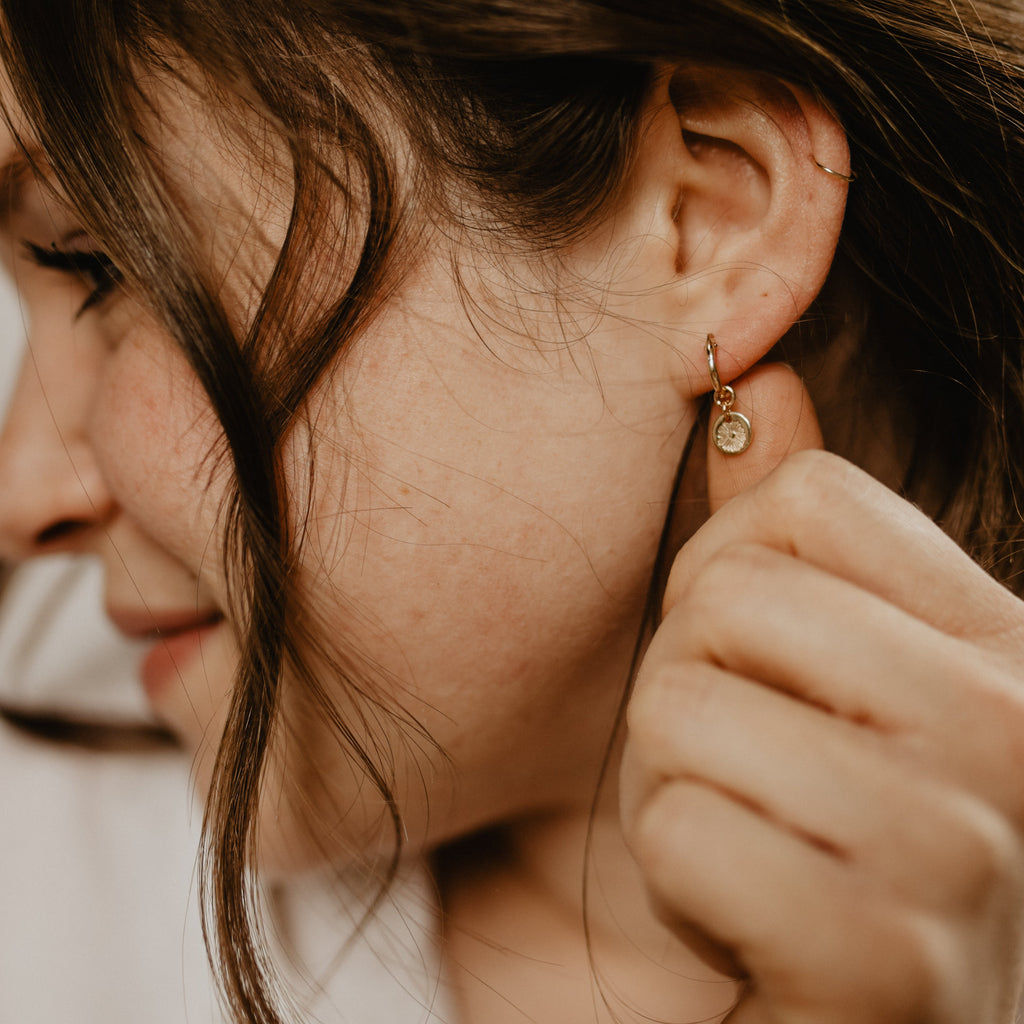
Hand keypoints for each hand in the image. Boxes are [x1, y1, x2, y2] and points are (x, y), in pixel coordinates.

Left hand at [619, 364, 1023, 1022]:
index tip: (751, 669)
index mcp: (1003, 644)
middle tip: (739, 775)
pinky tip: (744, 926)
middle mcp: (1017, 729)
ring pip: (684, 706)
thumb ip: (787, 530)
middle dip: (684, 687)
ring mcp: (967, 853)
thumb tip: (763, 375)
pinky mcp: (887, 968)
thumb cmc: (804, 834)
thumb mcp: (802, 670)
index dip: (726, 577)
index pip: (802, 500)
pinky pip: (683, 833)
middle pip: (730, 594)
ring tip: (742, 844)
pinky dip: (676, 880)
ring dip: (668, 783)